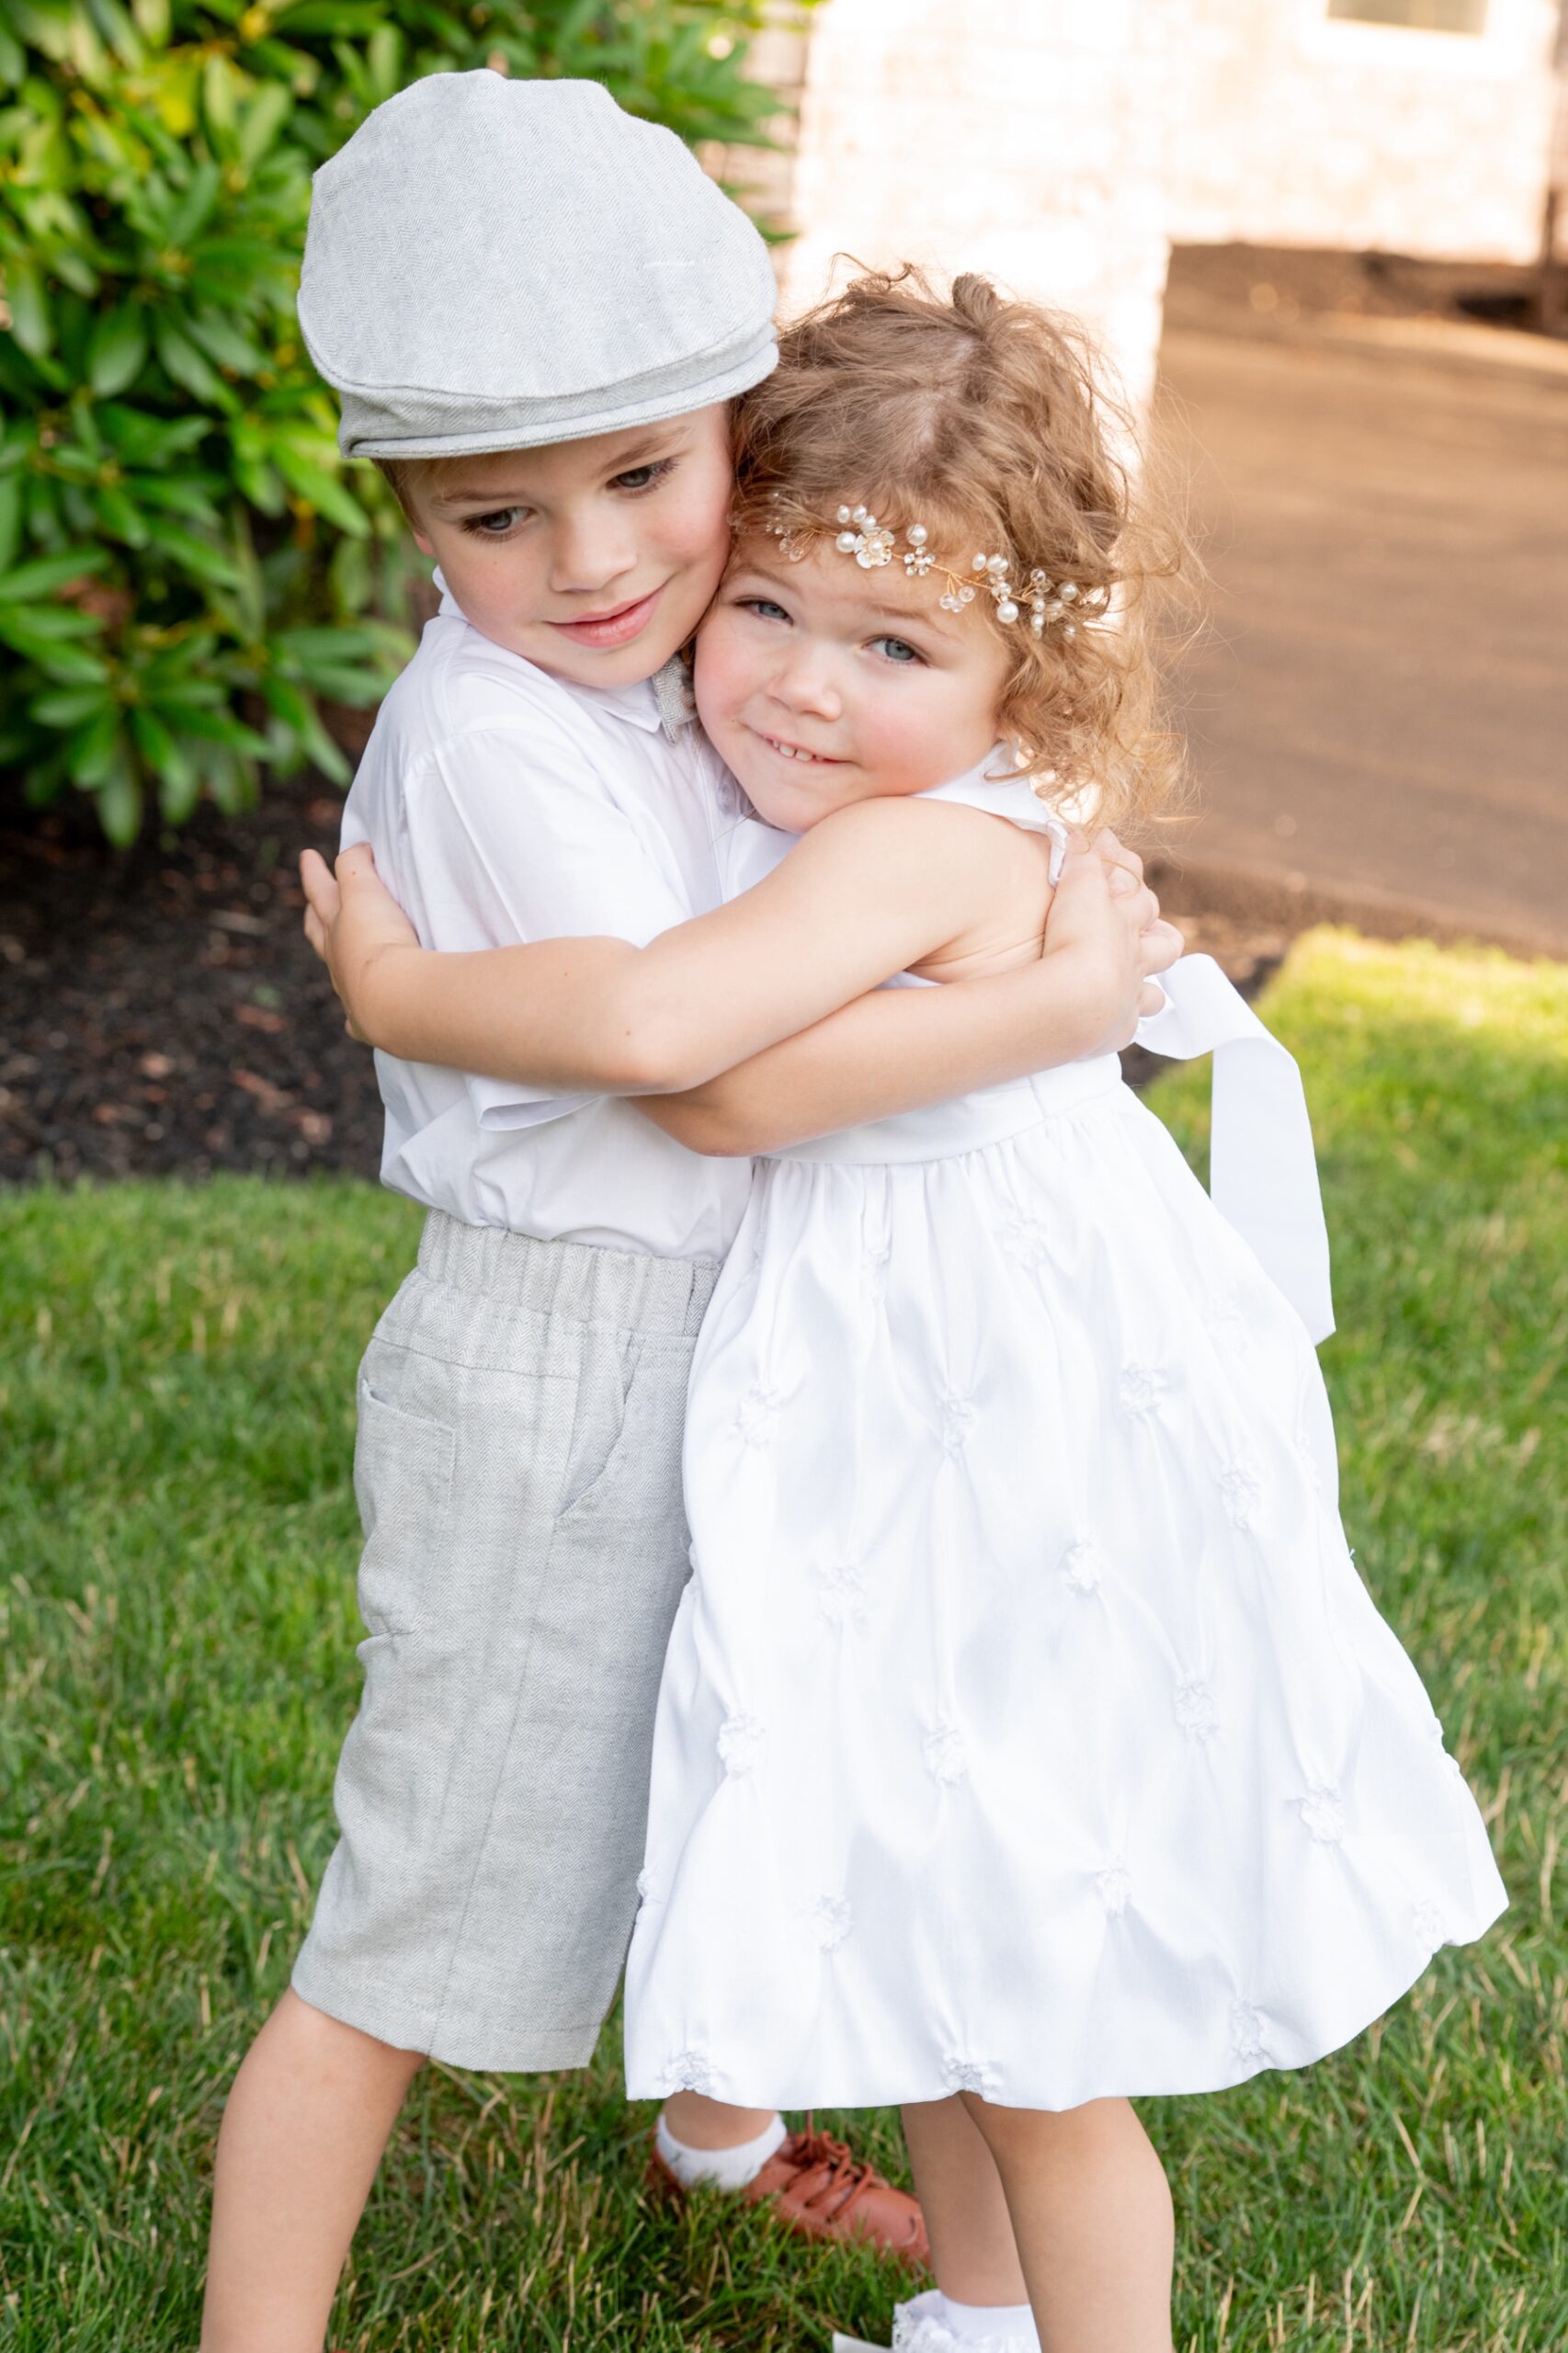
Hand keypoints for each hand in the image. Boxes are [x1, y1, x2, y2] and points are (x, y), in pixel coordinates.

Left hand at [298, 843, 419, 1043]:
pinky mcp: (365, 1022)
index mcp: (337, 925)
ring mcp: (348, 992)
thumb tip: (359, 850)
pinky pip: (355, 1020)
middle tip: (309, 906)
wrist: (394, 999)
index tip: (308, 855)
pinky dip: (354, 1017)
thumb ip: (358, 866)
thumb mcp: (369, 892)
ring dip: (335, 961)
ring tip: (336, 957)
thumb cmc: (383, 941)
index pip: (320, 891)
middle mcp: (337, 958)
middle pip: (317, 931)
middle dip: (313, 915)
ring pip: (335, 973)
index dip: (314, 872)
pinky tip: (354, 1020)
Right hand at [1044, 832, 1183, 1054]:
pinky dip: (1125, 1022)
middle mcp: (1136, 958)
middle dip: (1158, 934)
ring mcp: (1130, 995)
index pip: (1137, 894)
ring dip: (1151, 985)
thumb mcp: (1076, 884)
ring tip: (1139, 981)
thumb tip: (1079, 828)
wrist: (1074, 998)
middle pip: (1164, 943)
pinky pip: (1129, 1028)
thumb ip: (1078, 854)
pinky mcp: (1116, 1030)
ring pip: (1155, 991)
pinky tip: (1116, 1021)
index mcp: (1127, 921)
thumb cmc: (1075, 937)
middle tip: (1147, 928)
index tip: (1111, 856)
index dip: (1127, 873)